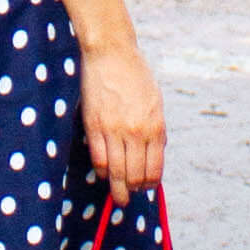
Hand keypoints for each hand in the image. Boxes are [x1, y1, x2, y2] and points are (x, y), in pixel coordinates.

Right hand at [79, 40, 165, 195]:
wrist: (111, 53)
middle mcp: (136, 132)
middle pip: (135, 176)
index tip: (146, 188)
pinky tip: (105, 173)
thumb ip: (156, 129)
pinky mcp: (94, 126)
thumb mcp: (155, 102)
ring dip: (117, 187)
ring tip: (117, 194)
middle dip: (133, 190)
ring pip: (116, 172)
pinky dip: (103, 171)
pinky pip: (98, 159)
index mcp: (155, 127)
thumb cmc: (136, 75)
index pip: (154, 170)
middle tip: (129, 196)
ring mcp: (114, 130)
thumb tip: (154, 153)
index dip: (150, 184)